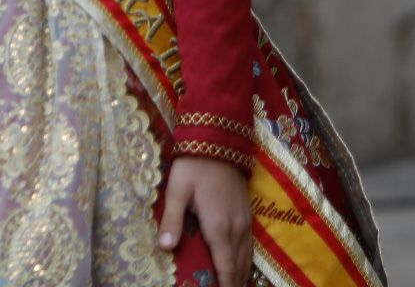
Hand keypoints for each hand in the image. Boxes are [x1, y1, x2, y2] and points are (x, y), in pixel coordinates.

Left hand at [160, 156, 251, 284]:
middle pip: (239, 266)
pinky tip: (241, 265)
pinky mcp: (247, 213)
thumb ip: (172, 220)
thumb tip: (165, 247)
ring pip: (247, 257)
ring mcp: (245, 221)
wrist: (219, 141)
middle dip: (234, 283)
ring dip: (241, 275)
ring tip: (234, 285)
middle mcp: (237, 228)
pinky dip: (246, 261)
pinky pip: (249, 245)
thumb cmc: (194, 165)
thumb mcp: (177, 190)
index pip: (226, 267)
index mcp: (219, 227)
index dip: (226, 286)